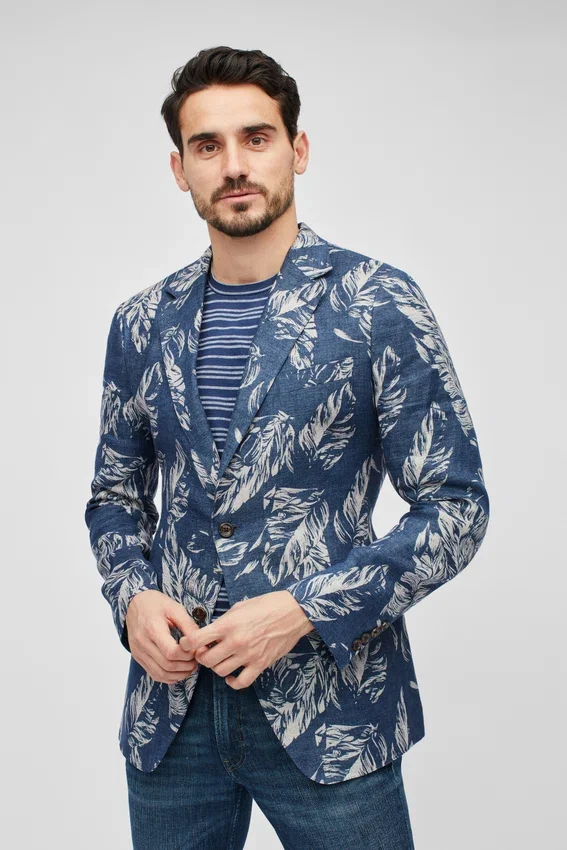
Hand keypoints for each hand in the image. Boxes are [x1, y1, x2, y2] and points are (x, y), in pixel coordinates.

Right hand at [125, 590, 200, 683]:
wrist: (134, 604)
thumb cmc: (156, 604)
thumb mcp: (175, 609)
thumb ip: (188, 626)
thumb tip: (201, 643)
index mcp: (152, 629)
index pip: (171, 652)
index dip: (187, 655)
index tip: (195, 650)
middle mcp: (142, 643)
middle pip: (167, 665)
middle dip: (186, 666)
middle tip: (196, 660)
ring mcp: (138, 652)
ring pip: (160, 674)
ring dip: (178, 674)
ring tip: (190, 666)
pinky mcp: (138, 658)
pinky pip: (154, 674)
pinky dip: (168, 677)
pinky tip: (178, 670)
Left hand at [179, 590, 314, 688]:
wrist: (293, 612)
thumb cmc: (266, 605)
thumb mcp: (239, 607)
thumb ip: (222, 622)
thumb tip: (209, 633)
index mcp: (228, 625)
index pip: (196, 640)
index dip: (186, 644)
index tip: (186, 644)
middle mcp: (235, 642)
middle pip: (206, 660)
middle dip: (202, 656)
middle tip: (207, 650)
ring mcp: (248, 655)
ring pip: (220, 671)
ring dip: (217, 667)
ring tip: (221, 659)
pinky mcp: (260, 664)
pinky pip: (241, 682)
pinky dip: (233, 682)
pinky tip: (232, 675)